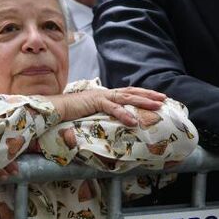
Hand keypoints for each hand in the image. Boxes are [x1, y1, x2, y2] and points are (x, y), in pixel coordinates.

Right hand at [45, 87, 165, 125]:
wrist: (54, 108)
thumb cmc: (68, 113)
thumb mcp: (89, 115)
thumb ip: (100, 117)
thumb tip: (110, 126)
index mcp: (104, 95)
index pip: (127, 93)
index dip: (142, 95)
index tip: (155, 98)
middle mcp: (105, 93)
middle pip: (131, 92)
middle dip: (149, 95)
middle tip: (164, 99)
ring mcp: (100, 96)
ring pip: (126, 97)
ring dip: (143, 101)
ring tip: (157, 106)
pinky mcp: (94, 102)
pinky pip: (112, 108)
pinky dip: (124, 114)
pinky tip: (133, 122)